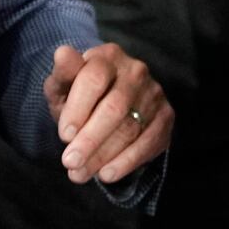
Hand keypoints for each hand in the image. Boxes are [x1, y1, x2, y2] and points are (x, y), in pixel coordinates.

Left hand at [43, 41, 175, 183]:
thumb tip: (62, 53)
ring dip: (103, 156)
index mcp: (107, 56)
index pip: (94, 79)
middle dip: (90, 139)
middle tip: (70, 162)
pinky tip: (107, 174)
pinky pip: (148, 143)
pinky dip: (126, 162)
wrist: (108, 102)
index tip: (63, 136)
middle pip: (114, 107)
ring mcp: (154, 93)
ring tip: (79, 174)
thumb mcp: (64, 85)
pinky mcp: (166, 116)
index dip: (78, 109)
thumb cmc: (80, 96)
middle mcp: (135, 71)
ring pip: (130, 129)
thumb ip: (62, 74)